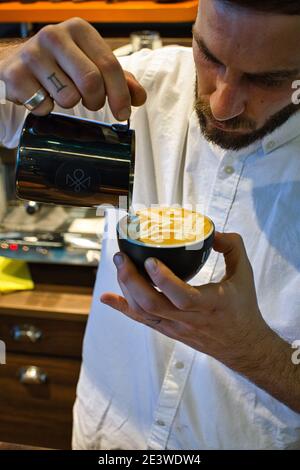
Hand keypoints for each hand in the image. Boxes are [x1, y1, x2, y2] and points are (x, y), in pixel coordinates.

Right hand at [0, 18, 145, 116]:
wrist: (17, 63)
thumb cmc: (60, 64)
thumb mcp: (91, 63)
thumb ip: (118, 79)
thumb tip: (139, 97)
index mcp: (79, 30)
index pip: (109, 65)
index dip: (120, 94)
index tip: (123, 113)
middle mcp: (54, 35)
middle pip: (91, 81)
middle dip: (96, 101)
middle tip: (91, 103)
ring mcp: (33, 54)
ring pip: (69, 97)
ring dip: (70, 104)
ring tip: (62, 93)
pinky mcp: (16, 75)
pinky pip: (44, 106)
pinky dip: (47, 109)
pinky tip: (42, 96)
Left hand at [101, 232, 276, 372]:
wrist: (242, 346)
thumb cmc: (243, 308)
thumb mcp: (244, 274)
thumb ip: (232, 248)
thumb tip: (211, 232)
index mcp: (209, 305)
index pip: (182, 296)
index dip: (163, 279)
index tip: (149, 260)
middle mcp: (188, 319)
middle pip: (152, 305)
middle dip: (131, 280)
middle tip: (121, 257)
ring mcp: (175, 328)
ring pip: (143, 312)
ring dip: (126, 289)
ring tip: (119, 264)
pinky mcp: (168, 331)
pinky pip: (141, 320)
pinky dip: (122, 308)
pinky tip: (107, 298)